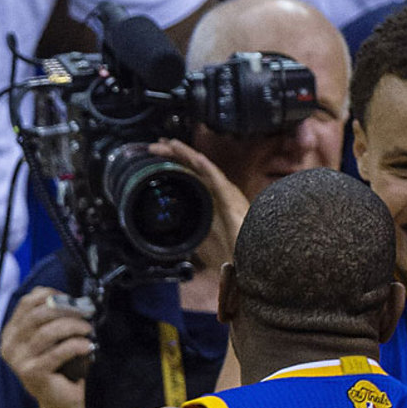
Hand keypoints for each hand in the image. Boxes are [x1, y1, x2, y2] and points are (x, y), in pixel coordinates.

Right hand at [0, 287, 93, 407]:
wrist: (60, 403)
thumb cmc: (59, 370)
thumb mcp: (51, 342)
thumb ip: (50, 322)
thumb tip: (66, 299)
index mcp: (11, 335)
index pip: (25, 304)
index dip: (47, 296)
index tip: (67, 297)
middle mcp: (11, 347)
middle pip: (36, 316)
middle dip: (64, 310)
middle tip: (83, 312)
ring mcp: (19, 361)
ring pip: (47, 332)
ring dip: (72, 326)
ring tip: (87, 328)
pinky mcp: (33, 373)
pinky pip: (58, 352)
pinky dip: (76, 345)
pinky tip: (87, 345)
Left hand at [151, 139, 249, 268]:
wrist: (250, 263)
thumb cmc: (233, 254)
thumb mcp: (203, 242)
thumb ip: (190, 231)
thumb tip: (173, 230)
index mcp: (213, 200)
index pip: (191, 175)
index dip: (174, 162)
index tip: (156, 154)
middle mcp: (220, 194)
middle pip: (195, 168)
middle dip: (175, 154)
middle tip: (155, 145)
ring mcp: (227, 196)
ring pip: (205, 169)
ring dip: (188, 155)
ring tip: (172, 144)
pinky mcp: (233, 203)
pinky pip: (219, 182)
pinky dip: (209, 169)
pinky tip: (198, 159)